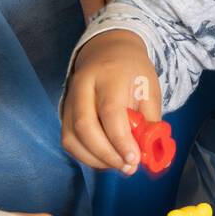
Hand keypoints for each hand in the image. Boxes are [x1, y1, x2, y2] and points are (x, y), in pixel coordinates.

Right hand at [61, 30, 161, 173]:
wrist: (107, 48)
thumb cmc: (133, 71)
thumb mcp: (150, 88)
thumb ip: (150, 120)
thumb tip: (149, 153)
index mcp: (109, 76)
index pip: (110, 112)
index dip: (121, 140)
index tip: (134, 159)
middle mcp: (83, 86)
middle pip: (85, 126)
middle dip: (107, 154)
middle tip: (128, 167)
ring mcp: (69, 99)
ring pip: (72, 137)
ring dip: (95, 159)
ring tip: (118, 164)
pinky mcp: (64, 111)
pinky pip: (68, 140)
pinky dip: (85, 156)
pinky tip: (104, 158)